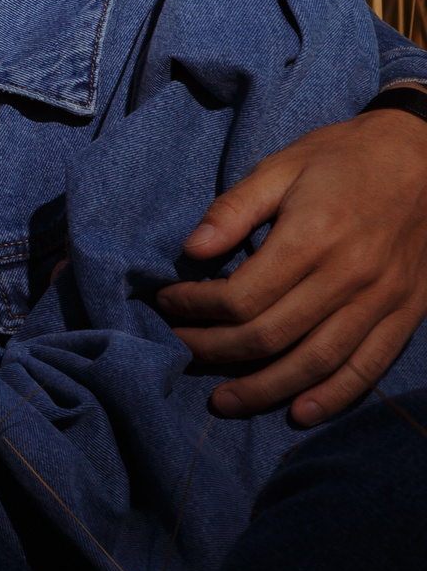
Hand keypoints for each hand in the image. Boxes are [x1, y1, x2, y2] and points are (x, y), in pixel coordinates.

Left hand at [159, 106, 426, 423]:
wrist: (421, 157)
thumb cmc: (341, 159)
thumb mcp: (280, 166)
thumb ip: (234, 208)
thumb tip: (192, 248)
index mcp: (313, 237)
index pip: (243, 295)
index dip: (198, 308)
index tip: (168, 303)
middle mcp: (349, 277)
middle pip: (272, 335)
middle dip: (217, 350)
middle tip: (180, 351)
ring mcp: (381, 301)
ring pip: (316, 362)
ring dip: (266, 388)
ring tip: (225, 401)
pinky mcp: (404, 314)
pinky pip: (368, 367)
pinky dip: (333, 396)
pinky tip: (299, 412)